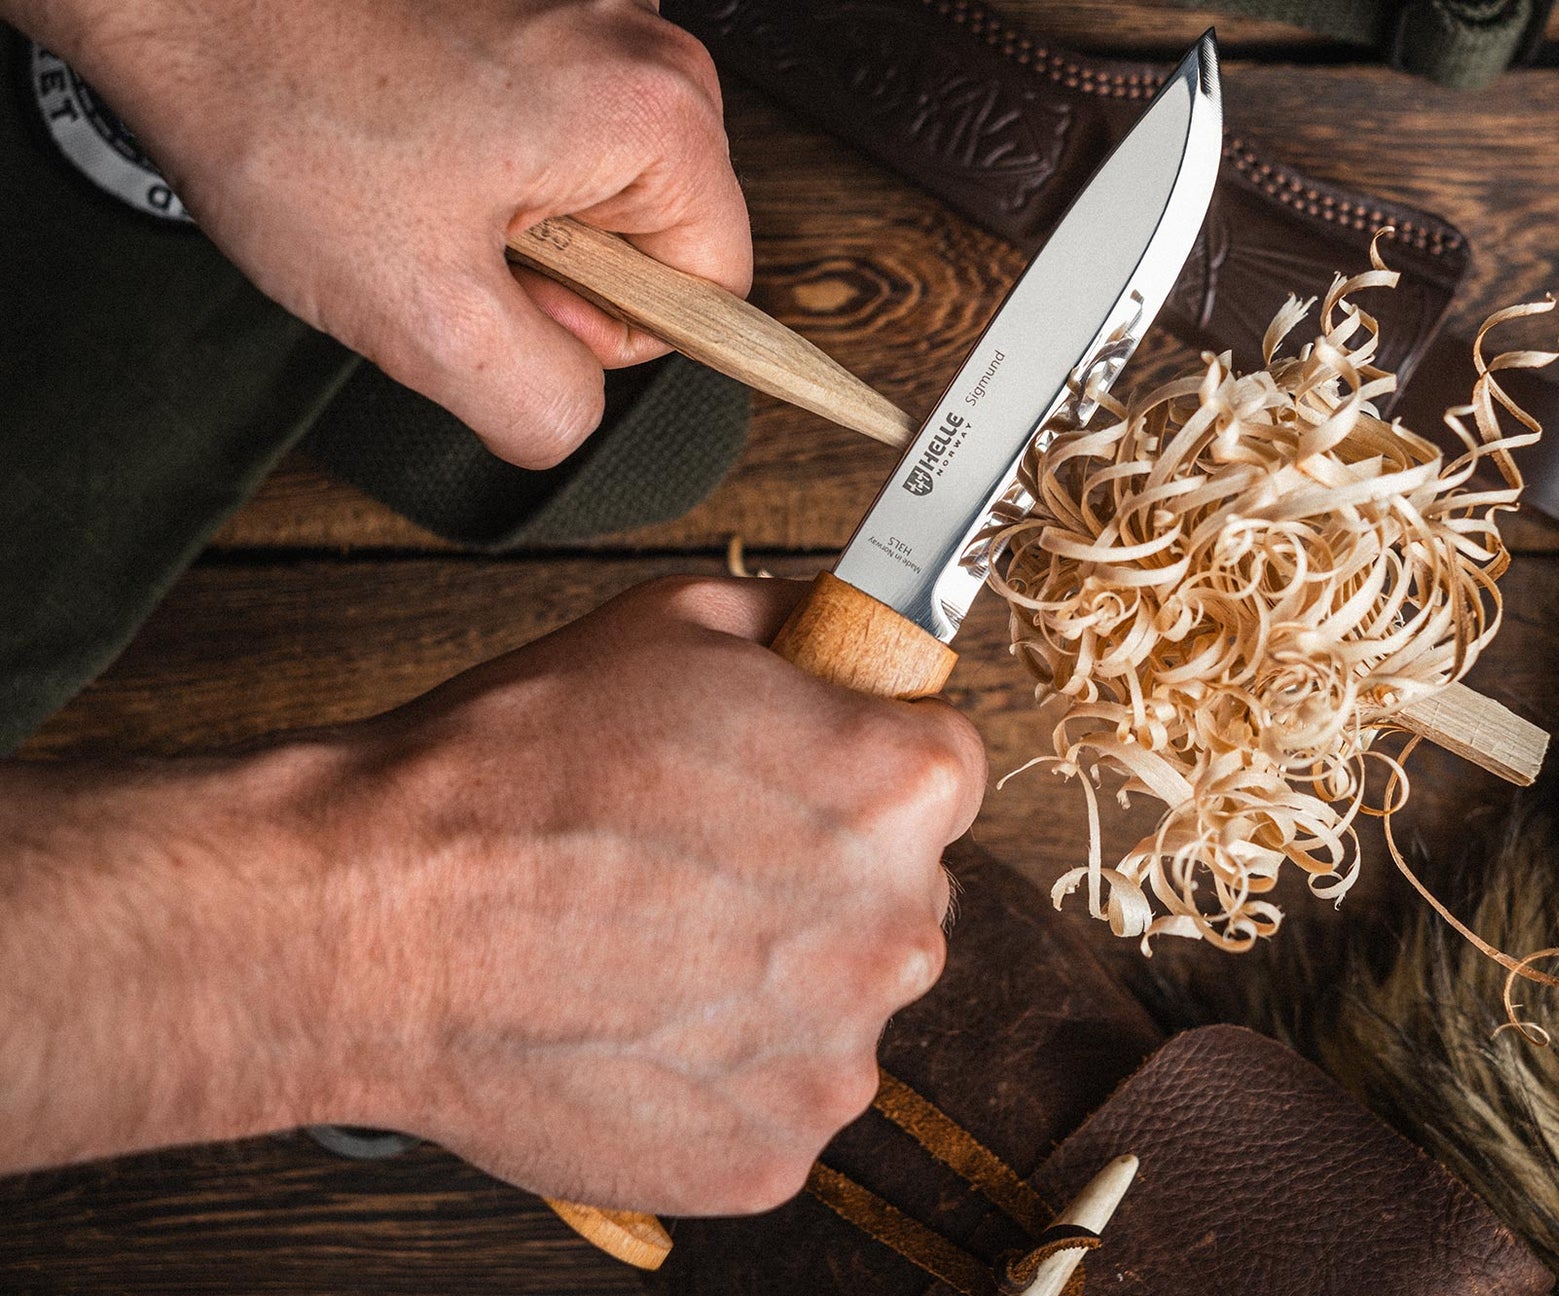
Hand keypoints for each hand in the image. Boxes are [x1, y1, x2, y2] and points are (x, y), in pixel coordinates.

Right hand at [0, 578, 986, 1214]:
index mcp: (897, 790)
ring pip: (845, 1001)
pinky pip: (781, 1096)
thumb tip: (849, 627)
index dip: (870, 756)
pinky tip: (639, 1019)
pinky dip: (727, 1069)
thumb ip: (801, 622)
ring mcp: (836, 1060)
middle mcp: (898, 933)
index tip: (811, 772)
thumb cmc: (512, 769)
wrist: (375, 919)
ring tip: (657, 943)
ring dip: (782, 977)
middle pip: (906, 892)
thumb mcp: (671, 624)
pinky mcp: (771, 1154)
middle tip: (709, 860)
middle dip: (832, 871)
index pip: (949, 766)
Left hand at [10, 0, 749, 466]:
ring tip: (413, 185)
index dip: (603, 331)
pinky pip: (546, 136)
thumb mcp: (426, 319)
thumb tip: (575, 419)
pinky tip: (406, 147)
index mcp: (657, 114)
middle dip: (556, 272)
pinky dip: (481, 161)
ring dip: (510, 219)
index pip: (711, 293)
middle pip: (656, 238)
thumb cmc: (283, 111)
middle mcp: (639, 47)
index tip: (509, 287)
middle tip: (445, 236)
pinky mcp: (530, 11)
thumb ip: (542, 405)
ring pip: (593, 193)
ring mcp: (583, 17)